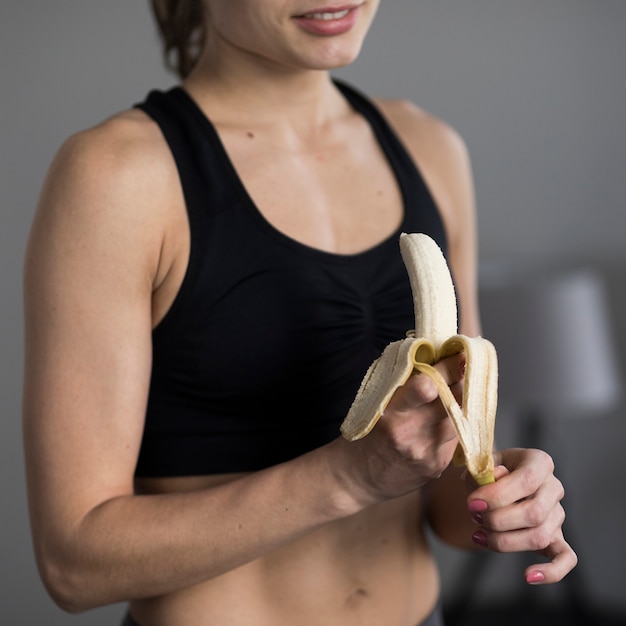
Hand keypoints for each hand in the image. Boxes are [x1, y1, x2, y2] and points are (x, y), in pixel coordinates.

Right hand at [333, 354, 464, 505]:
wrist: (357, 478)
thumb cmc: (365, 433)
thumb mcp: (375, 402)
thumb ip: (403, 382)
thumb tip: (434, 355)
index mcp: (392, 413)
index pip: (429, 384)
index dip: (448, 367)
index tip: (458, 354)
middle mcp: (412, 433)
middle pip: (453, 399)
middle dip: (459, 380)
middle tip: (461, 368)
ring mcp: (428, 452)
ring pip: (460, 417)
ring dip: (458, 403)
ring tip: (448, 396)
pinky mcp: (438, 466)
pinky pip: (455, 437)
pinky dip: (452, 425)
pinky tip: (437, 425)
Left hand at [467, 448, 577, 583]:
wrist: (495, 482)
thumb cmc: (489, 472)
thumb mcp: (482, 464)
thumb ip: (486, 469)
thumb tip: (497, 476)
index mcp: (539, 462)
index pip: (526, 480)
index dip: (497, 495)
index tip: (472, 503)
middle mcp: (554, 487)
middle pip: (534, 513)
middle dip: (497, 520)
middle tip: (473, 516)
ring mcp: (558, 514)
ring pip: (539, 537)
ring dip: (504, 541)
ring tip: (479, 535)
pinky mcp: (557, 537)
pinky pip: (566, 558)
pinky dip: (551, 571)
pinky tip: (528, 576)